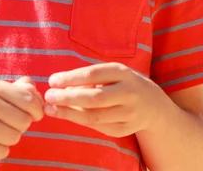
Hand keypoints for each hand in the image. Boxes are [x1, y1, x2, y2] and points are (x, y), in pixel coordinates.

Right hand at [0, 77, 43, 160]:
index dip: (36, 111)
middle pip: (24, 122)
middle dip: (20, 126)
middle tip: (7, 124)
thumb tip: (37, 92)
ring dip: (10, 138)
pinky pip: (2, 152)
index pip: (29, 101)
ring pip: (14, 138)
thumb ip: (19, 88)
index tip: (31, 115)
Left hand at [44, 63, 164, 137]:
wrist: (154, 105)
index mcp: (123, 73)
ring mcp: (129, 114)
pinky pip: (99, 127)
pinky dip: (80, 121)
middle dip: (68, 98)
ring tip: (51, 109)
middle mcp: (129, 93)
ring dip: (69, 114)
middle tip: (48, 97)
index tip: (52, 81)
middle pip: (94, 98)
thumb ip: (91, 77)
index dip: (71, 78)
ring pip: (95, 116)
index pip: (93, 74)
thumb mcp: (113, 73)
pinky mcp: (125, 130)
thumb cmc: (124, 83)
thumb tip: (60, 84)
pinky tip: (67, 116)